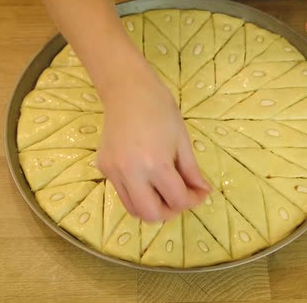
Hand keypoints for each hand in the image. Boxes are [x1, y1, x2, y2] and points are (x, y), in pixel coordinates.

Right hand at [96, 54, 209, 221]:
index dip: (192, 200)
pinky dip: (138, 194)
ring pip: (133, 209)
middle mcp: (130, 173)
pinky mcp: (103, 168)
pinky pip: (122, 193)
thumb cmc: (161, 110)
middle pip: (151, 215)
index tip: (199, 192)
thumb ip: (192, 172)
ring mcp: (113, 172)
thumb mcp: (183, 141)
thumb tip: (202, 192)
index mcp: (155, 164)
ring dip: (152, 207)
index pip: (176, 200)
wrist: (128, 90)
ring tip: (164, 191)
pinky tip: (147, 177)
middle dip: (170, 211)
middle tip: (180, 198)